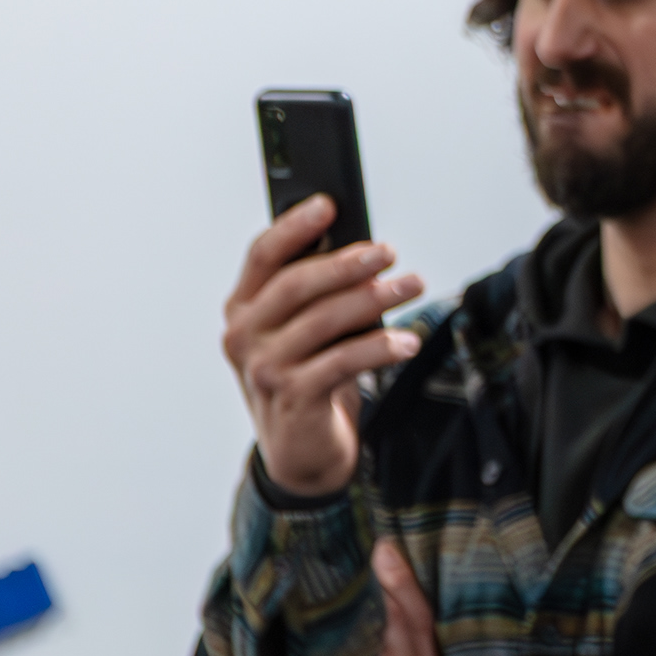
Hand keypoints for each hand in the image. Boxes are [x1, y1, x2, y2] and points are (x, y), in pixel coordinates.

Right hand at [222, 199, 422, 498]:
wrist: (301, 450)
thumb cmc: (307, 374)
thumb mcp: (301, 330)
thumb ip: (314, 292)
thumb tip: (360, 247)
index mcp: (242, 308)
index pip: (262, 256)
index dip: (294, 227)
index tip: (328, 205)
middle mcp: (244, 336)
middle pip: (296, 284)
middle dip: (347, 263)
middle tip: (389, 252)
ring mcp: (265, 369)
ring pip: (324, 320)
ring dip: (374, 298)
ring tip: (413, 285)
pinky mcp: (294, 397)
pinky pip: (343, 361)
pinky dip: (380, 346)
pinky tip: (407, 339)